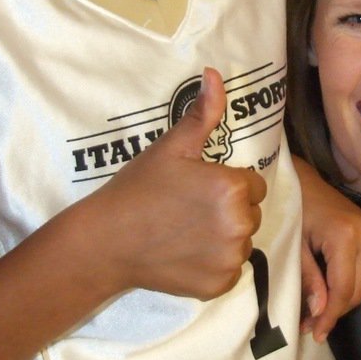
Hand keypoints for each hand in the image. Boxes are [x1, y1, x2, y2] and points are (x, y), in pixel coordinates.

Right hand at [79, 67, 266, 299]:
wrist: (107, 241)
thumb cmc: (138, 189)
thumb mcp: (172, 147)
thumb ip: (203, 114)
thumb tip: (214, 74)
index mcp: (233, 187)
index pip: (253, 184)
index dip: (227, 184)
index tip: (198, 188)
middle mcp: (240, 224)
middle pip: (251, 213)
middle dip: (228, 210)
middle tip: (189, 210)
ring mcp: (230, 258)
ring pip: (242, 242)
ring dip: (224, 237)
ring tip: (185, 231)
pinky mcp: (220, 285)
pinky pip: (230, 269)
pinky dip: (214, 264)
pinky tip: (185, 253)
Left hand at [293, 158, 360, 340]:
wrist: (306, 181)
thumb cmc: (295, 210)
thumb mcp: (296, 246)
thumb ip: (309, 279)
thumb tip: (319, 312)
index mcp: (345, 236)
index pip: (343, 289)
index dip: (330, 316)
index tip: (315, 333)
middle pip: (358, 290)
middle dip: (336, 312)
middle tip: (312, 326)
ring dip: (348, 302)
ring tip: (323, 313)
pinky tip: (341, 293)